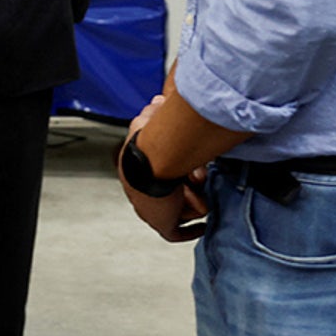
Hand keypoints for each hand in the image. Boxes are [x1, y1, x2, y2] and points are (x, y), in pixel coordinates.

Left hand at [118, 94, 209, 241]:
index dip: (177, 171)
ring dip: (192, 201)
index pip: (155, 175)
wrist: (152, 159)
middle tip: (198, 176)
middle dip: (187, 186)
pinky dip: (190, 229)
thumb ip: (153, 112)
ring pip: (176, 210)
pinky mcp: (161, 224)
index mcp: (134, 170)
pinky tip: (201, 226)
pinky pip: (176, 232)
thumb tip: (158, 103)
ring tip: (199, 188)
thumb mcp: (148, 119)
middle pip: (168, 194)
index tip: (192, 167)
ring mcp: (150, 210)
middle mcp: (140, 192)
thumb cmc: (150, 140)